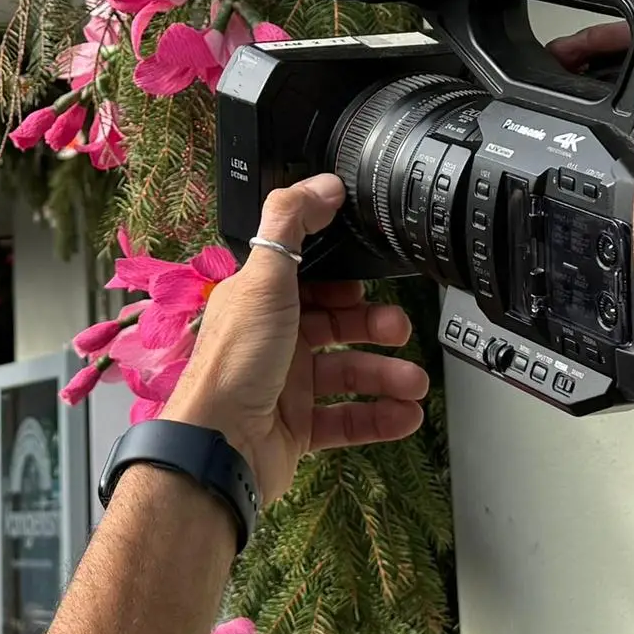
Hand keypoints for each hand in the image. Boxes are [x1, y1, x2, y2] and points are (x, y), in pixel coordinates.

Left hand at [161, 177, 426, 506]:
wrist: (219, 448)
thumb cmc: (233, 364)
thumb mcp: (263, 278)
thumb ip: (291, 224)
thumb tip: (322, 185)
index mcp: (258, 302)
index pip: (308, 280)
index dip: (342, 280)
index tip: (373, 279)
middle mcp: (271, 341)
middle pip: (334, 325)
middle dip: (373, 326)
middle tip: (400, 329)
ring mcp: (283, 386)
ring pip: (347, 373)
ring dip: (386, 375)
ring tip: (414, 381)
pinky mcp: (296, 428)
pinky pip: (347, 419)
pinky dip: (379, 417)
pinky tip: (405, 413)